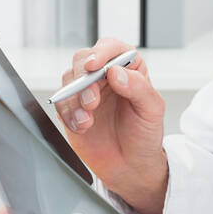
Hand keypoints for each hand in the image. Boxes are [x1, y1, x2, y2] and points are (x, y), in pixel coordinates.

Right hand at [54, 37, 167, 213]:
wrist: (130, 165)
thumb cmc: (144, 134)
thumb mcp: (152, 110)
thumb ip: (138, 87)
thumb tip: (115, 72)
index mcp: (128, 68)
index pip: (111, 48)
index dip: (101, 52)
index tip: (95, 66)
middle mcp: (104, 76)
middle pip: (83, 59)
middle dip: (84, 79)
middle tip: (92, 101)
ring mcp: (86, 91)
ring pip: (68, 80)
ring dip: (75, 99)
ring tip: (88, 119)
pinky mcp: (71, 109)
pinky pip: (60, 103)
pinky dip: (69, 114)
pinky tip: (83, 127)